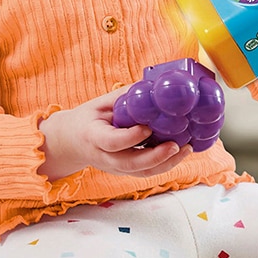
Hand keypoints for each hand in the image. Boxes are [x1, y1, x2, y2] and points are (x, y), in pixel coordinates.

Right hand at [38, 92, 182, 180]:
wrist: (72, 142)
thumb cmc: (89, 119)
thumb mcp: (100, 104)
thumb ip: (124, 97)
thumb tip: (152, 85)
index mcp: (93, 137)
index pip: (111, 142)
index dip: (130, 138)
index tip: (147, 128)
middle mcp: (104, 158)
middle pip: (130, 164)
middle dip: (155, 157)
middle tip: (175, 146)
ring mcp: (115, 168)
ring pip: (141, 172)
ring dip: (166, 163)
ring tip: (185, 149)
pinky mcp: (125, 172)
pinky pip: (146, 172)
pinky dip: (165, 164)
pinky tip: (180, 153)